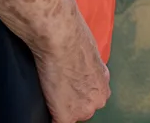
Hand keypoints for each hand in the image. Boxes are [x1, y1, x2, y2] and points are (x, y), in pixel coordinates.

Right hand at [32, 0, 110, 122]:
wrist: (61, 36)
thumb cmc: (72, 35)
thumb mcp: (89, 51)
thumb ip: (88, 68)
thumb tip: (79, 68)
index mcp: (103, 83)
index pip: (90, 96)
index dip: (78, 92)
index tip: (70, 87)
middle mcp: (98, 99)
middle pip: (82, 108)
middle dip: (72, 100)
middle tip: (59, 85)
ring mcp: (83, 110)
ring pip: (70, 115)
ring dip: (61, 107)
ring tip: (52, 87)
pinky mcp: (66, 116)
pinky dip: (50, 114)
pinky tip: (46, 101)